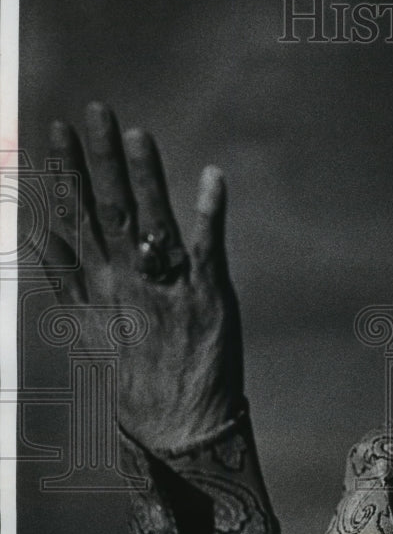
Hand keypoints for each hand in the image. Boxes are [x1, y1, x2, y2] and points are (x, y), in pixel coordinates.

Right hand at [43, 102, 243, 451]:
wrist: (174, 424)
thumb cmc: (133, 372)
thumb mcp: (83, 327)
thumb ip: (64, 279)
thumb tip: (37, 236)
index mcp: (98, 280)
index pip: (79, 212)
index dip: (69, 169)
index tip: (57, 128)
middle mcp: (126, 277)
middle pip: (109, 207)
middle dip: (100, 158)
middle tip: (94, 110)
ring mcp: (166, 284)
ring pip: (150, 220)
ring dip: (143, 176)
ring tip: (135, 133)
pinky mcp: (206, 294)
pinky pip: (208, 246)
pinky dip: (210, 212)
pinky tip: (214, 176)